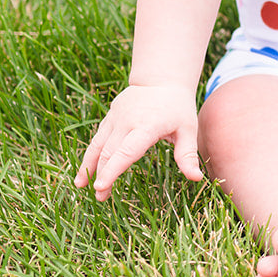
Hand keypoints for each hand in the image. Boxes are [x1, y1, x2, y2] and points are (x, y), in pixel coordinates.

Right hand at [75, 83, 203, 200]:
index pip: (126, 151)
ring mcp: (116, 118)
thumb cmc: (177, 108)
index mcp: (147, 126)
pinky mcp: (110, 117)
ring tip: (80, 185)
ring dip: (88, 165)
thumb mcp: (188, 129)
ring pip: (98, 144)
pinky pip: (98, 137)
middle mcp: (127, 121)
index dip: (112, 170)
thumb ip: (187, 154)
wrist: (161, 79)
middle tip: (99, 197)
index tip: (101, 187)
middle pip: (109, 151)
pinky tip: (85, 169)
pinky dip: (90, 154)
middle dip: (102, 175)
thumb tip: (196, 178)